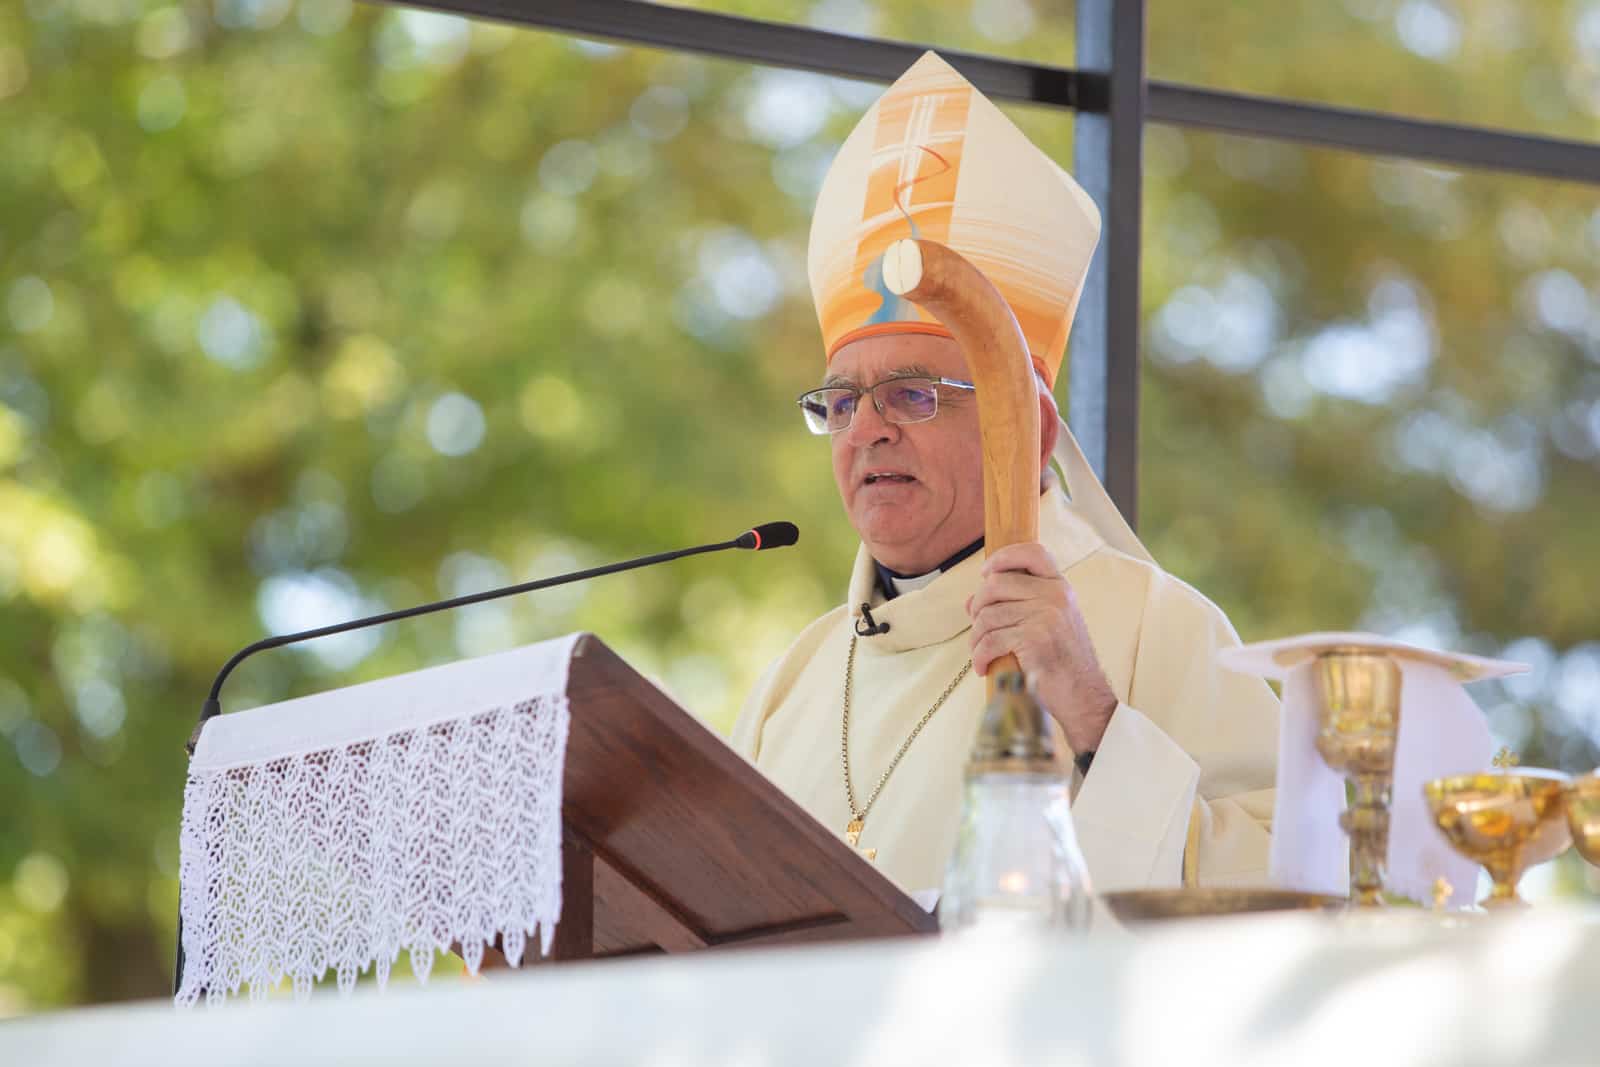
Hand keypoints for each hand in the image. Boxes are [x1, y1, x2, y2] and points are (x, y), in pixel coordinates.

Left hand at [966, 542, 1116, 754]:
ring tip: (980, 653)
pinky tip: (982, 667)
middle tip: (978, 628)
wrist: (1083, 696)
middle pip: (995, 584)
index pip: (1032, 552)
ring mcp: (1046, 616)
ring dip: (976, 638)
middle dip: (978, 607)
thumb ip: (1014, 607)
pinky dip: (979, 656)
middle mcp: (1056, 595)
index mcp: (1060, 588)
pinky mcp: (1034, 639)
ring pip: (987, 615)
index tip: (986, 573)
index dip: (1003, 557)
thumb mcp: (1046, 626)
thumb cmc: (1061, 663)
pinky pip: (990, 641)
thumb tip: (970, 601)